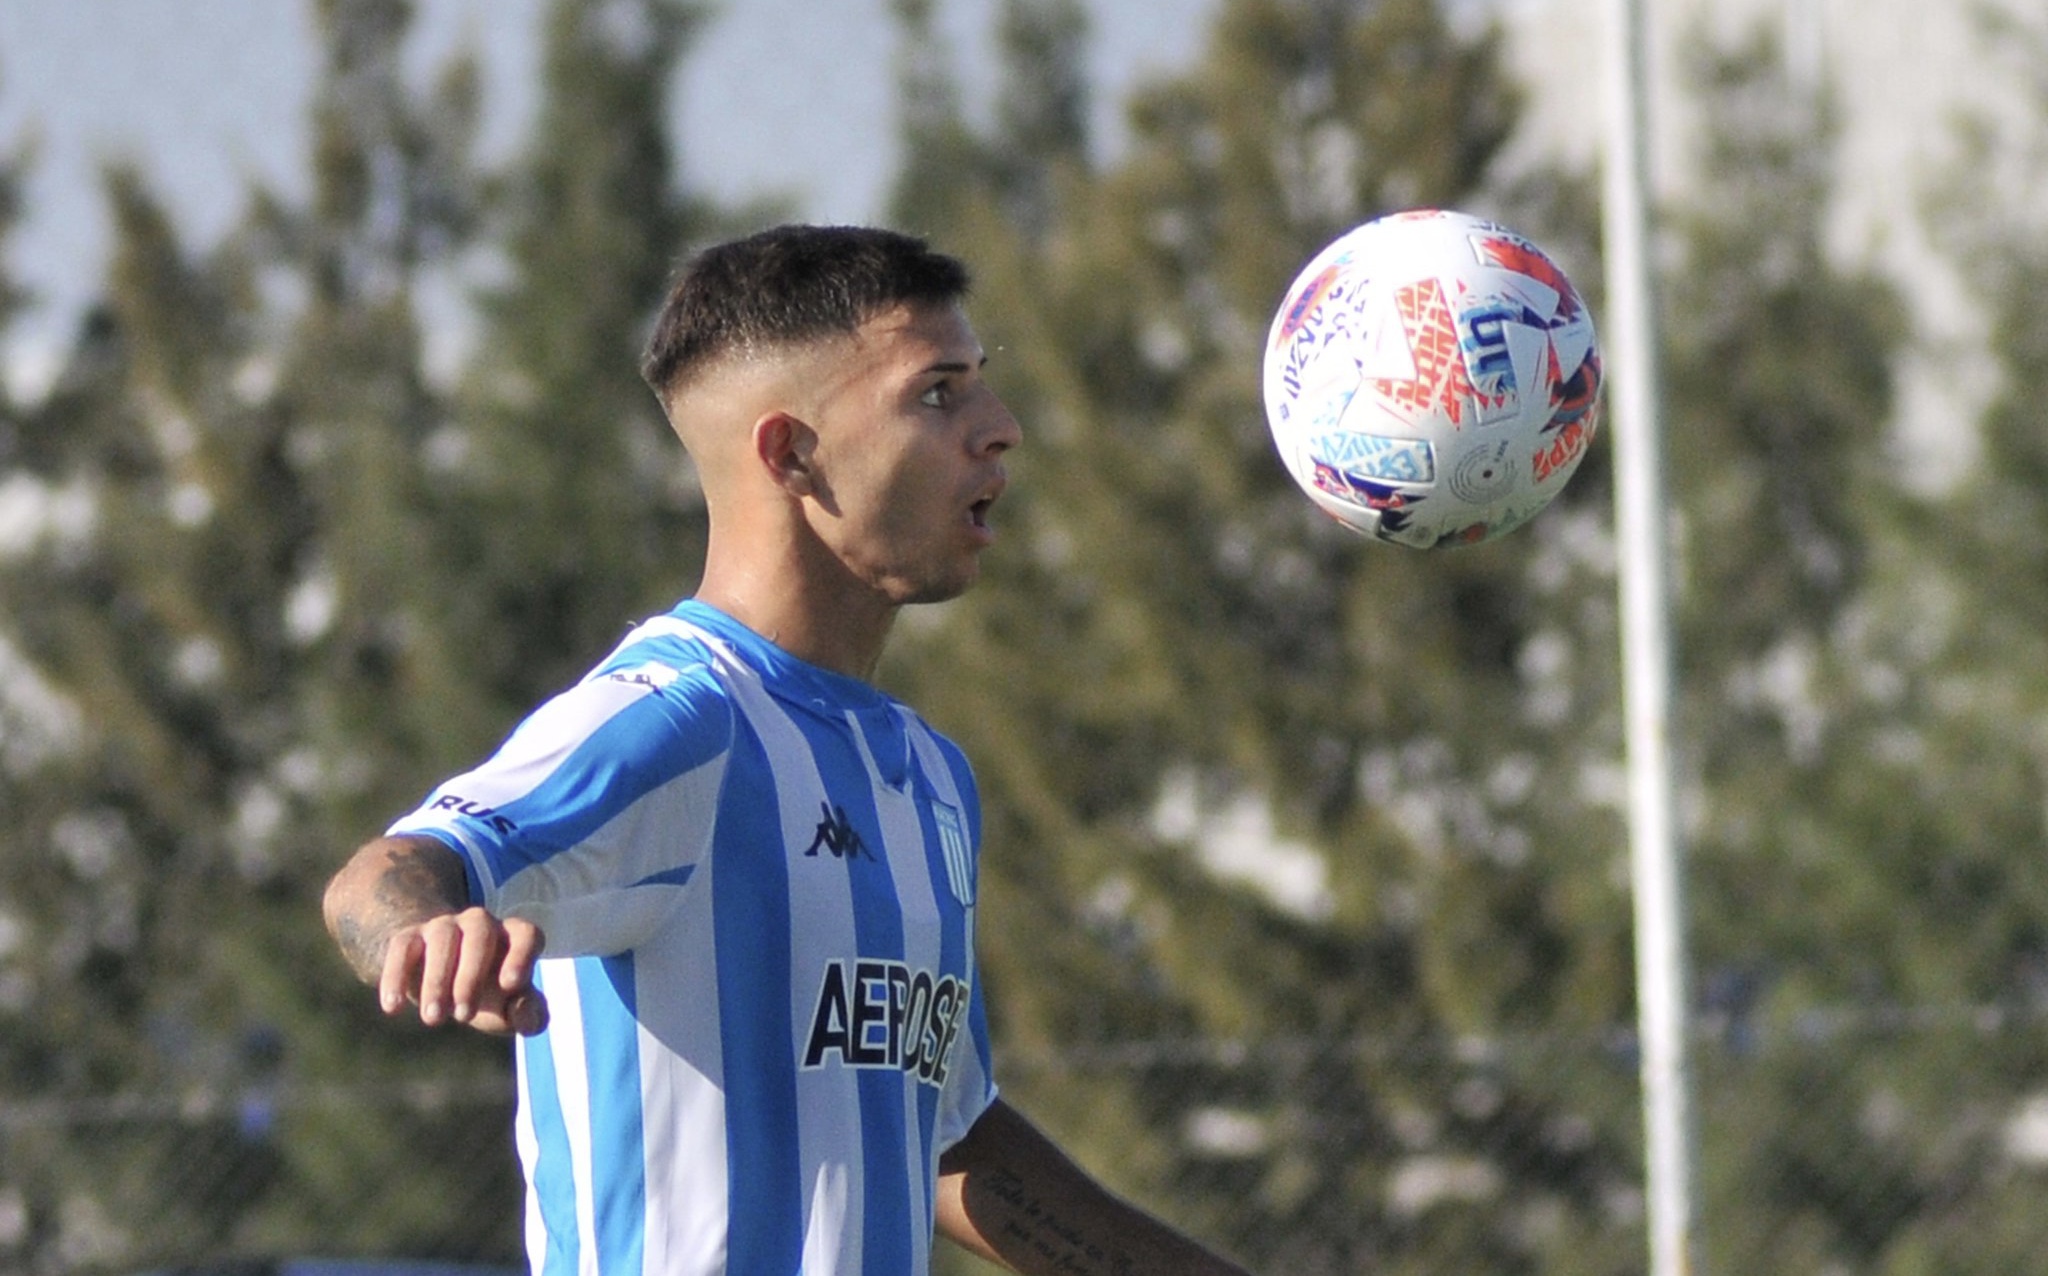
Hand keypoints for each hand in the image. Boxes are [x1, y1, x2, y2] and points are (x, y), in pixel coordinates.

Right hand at [379, 906, 549, 1036]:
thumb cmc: (488, 993)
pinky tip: (393, 1007)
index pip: (526, 934)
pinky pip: (402, 948)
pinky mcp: (409, 937)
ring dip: (436, 980)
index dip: (520, 956)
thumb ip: (530, 1014)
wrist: (440, 975)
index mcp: (513, 936)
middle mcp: (480, 923)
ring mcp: (443, 926)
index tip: (510, 986)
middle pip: (480, 934)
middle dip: (471, 976)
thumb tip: (528, 1018)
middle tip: (463, 1016)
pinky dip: (395, 976)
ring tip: (433, 1019)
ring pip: (442, 940)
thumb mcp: (511, 1008)